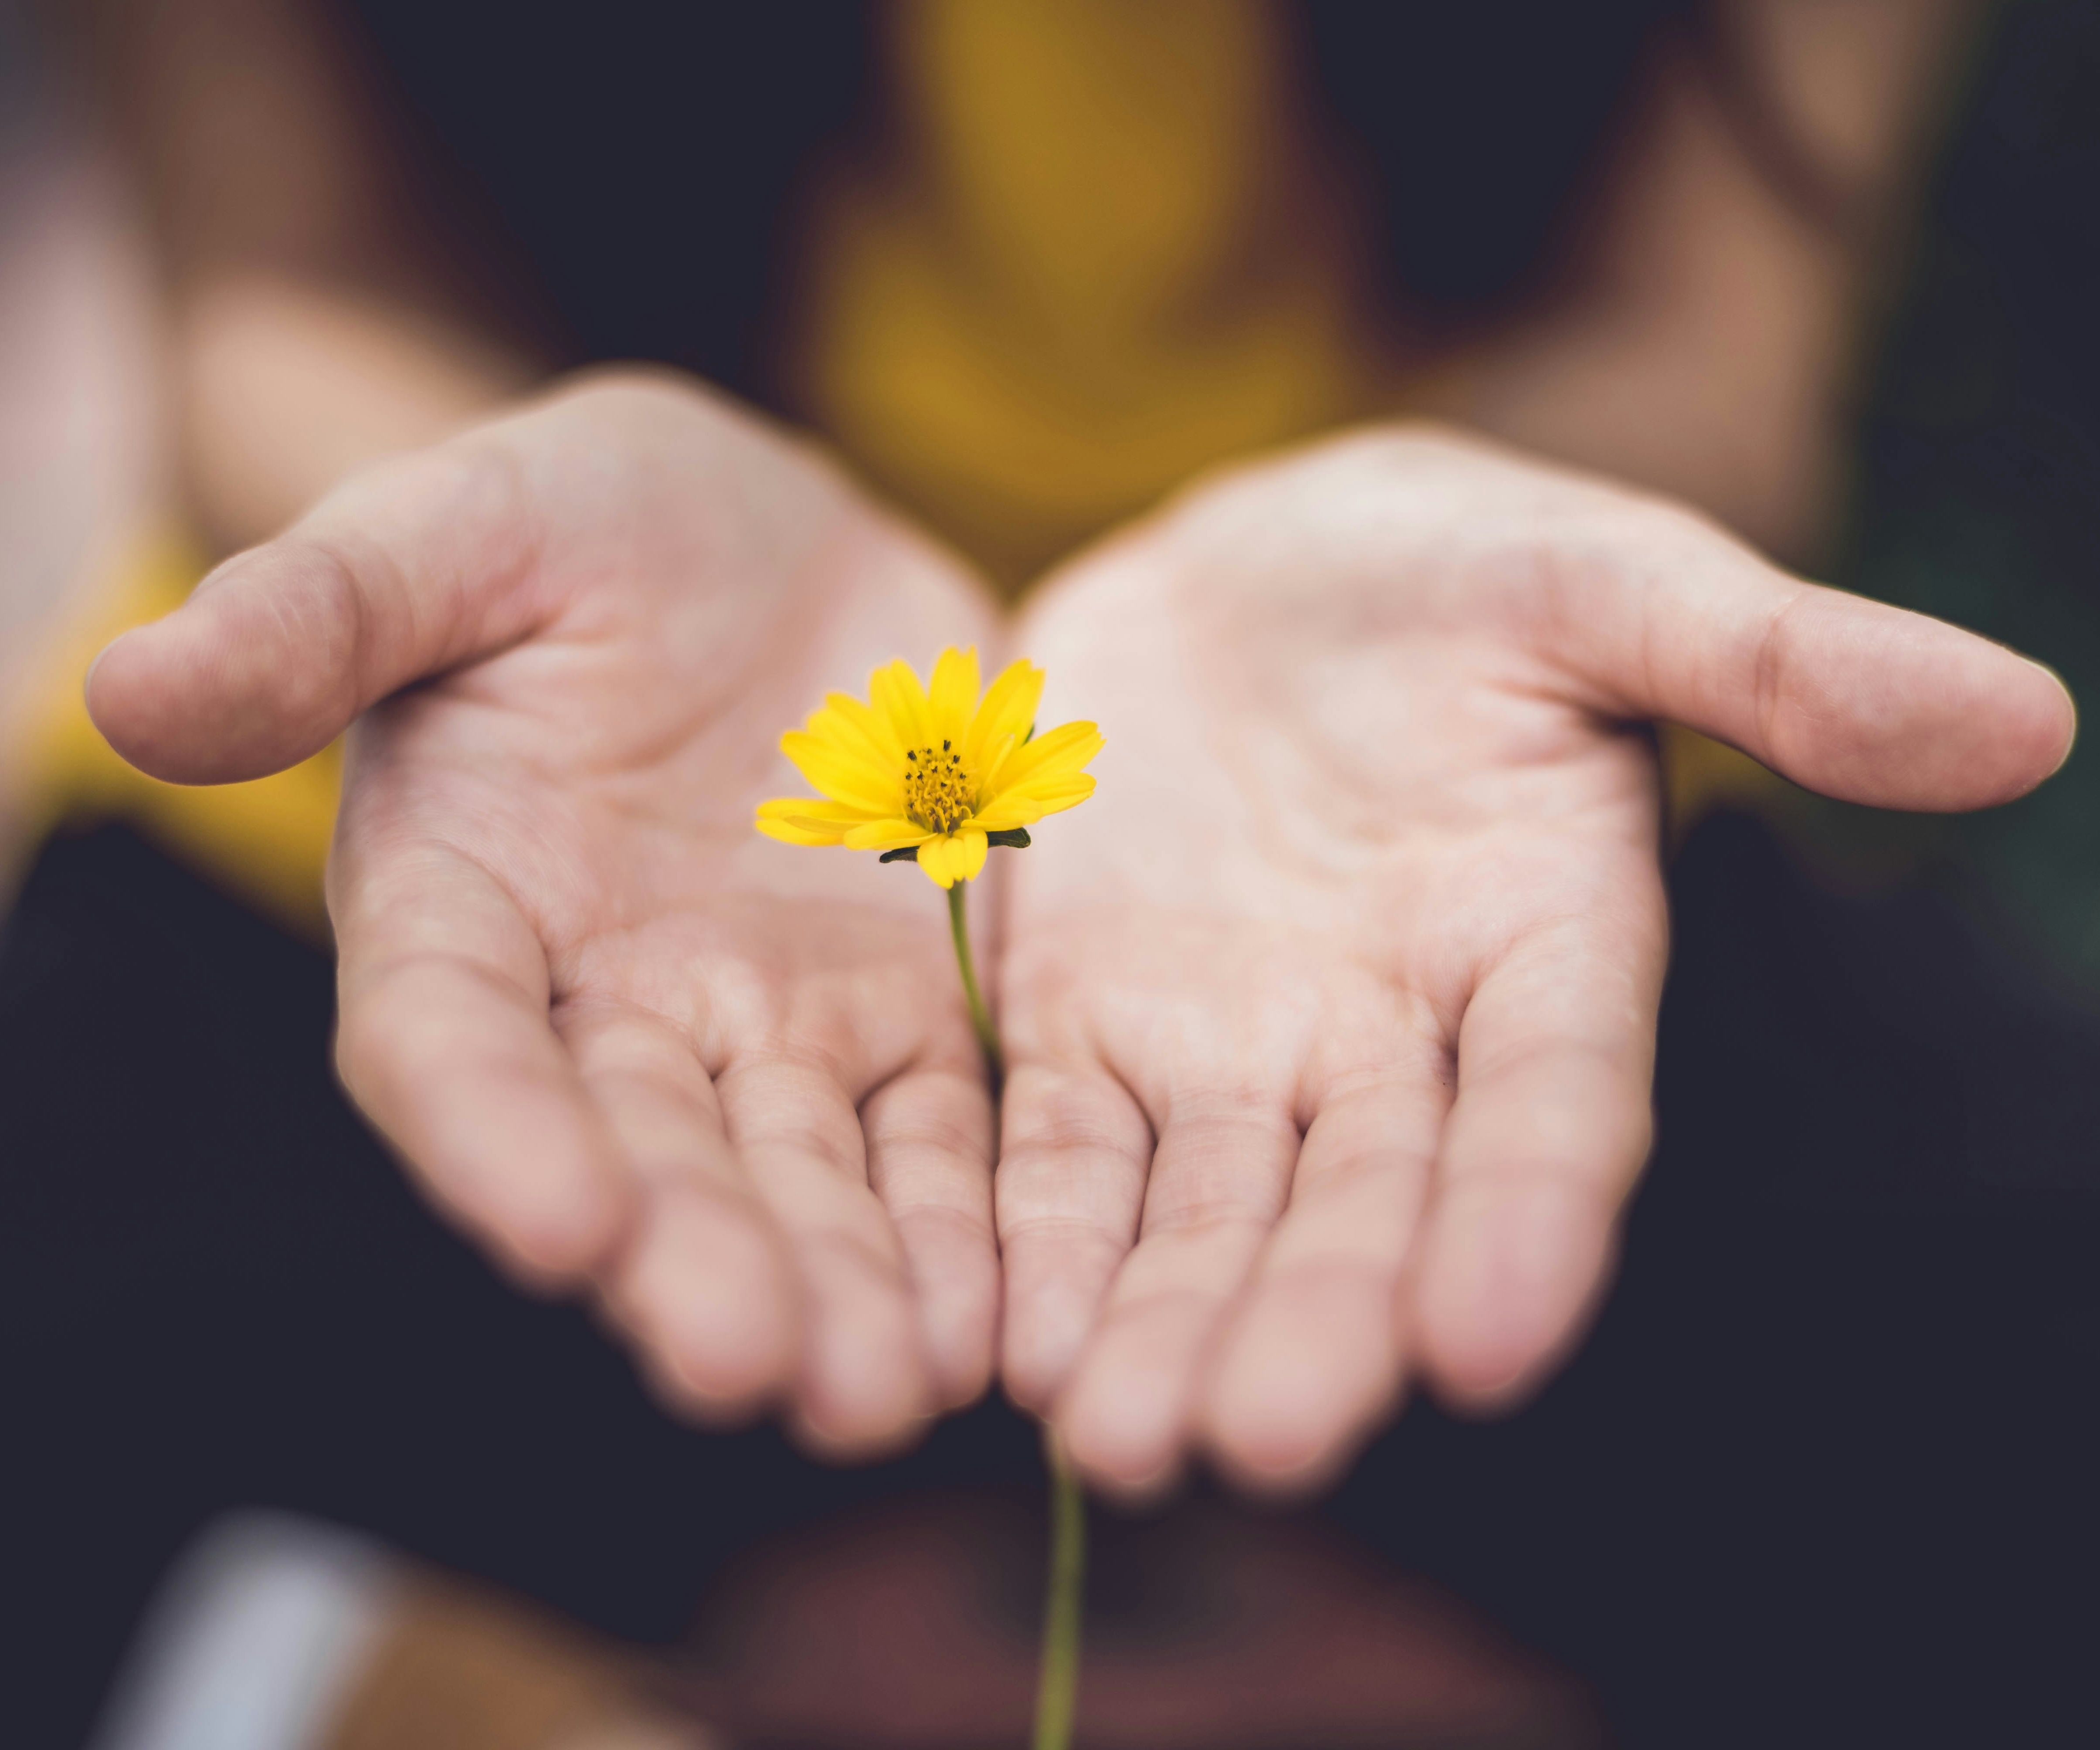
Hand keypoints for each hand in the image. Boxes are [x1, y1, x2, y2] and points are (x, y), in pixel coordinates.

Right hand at [88, 373, 1004, 1454]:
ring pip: (797, 1176)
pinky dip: (960, 1224)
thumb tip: (128, 685)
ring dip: (840, 1287)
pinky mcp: (900, 1010)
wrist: (770, 539)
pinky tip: (996, 1323)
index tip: (559, 1227)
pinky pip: (933, 1134)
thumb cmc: (584, 520)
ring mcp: (763, 1020)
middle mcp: (606, 1000)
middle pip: (641, 1154)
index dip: (492, 1136)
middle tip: (753, 1368)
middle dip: (693, 1261)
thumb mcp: (460, 526)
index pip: (453, 1044)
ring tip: (887, 1392)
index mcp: (466, 900)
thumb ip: (322, 611)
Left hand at [994, 426, 2074, 1495]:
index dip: (1531, 1217)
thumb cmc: (1451, 568)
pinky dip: (1039, 1241)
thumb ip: (1778, 660)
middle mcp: (1392, 1039)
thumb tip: (2026, 718)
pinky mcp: (1087, 1025)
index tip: (1490, 1343)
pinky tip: (1007, 1346)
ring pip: (1205, 1214)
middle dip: (1316, 1321)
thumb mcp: (1603, 580)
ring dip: (1163, 1326)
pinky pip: (1061, 1151)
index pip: (1556, 1104)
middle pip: (1364, 1202)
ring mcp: (1232, 1047)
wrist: (1246, 575)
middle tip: (1257, 1444)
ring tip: (1113, 1442)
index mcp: (1543, 944)